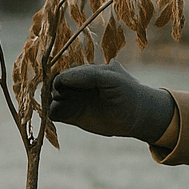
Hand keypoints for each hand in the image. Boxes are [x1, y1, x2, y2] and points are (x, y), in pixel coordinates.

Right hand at [49, 60, 174, 141]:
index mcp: (85, 73)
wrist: (137, 115)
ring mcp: (74, 101)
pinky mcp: (73, 117)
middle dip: (54, 88)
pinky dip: (51, 113)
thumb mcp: (110, 78)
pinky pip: (55, 113)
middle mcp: (77, 86)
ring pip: (52, 98)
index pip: (66, 72)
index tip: (62, 84)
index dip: (61, 78)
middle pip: (54, 84)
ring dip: (51, 100)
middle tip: (61, 95)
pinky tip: (56, 114)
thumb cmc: (126, 91)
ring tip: (62, 103)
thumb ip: (88, 75)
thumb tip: (62, 78)